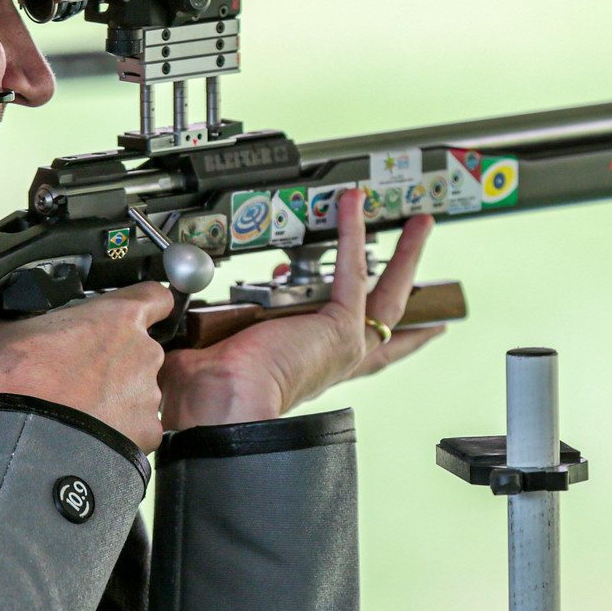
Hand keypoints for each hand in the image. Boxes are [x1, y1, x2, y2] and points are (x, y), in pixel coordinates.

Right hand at [0, 280, 172, 451]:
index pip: (155, 298)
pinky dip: (116, 430)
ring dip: (113, 397)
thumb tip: (10, 322)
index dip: (145, 305)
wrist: (22, 441)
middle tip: (77, 374)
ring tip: (77, 408)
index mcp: (118, 317)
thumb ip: (22, 318)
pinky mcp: (146, 432)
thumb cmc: (16, 383)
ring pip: (136, 390)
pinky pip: (134, 427)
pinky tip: (87, 433)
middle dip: (113, 360)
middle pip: (139, 349)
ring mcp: (148, 394)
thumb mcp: (2, 330)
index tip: (132, 314)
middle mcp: (143, 352)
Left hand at [160, 190, 443, 429]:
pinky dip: (351, 231)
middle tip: (419, 260)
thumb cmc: (214, 394)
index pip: (362, 351)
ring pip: (389, 292)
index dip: (393, 339)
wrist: (223, 405)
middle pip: (391, 317)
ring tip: (417, 224)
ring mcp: (344, 344)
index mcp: (313, 370)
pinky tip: (352, 206)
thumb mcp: (226, 346)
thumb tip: (191, 311)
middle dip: (409, 281)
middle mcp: (336, 359)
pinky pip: (352, 267)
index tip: (420, 331)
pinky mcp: (339, 326)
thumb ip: (221, 325)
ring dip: (405, 254)